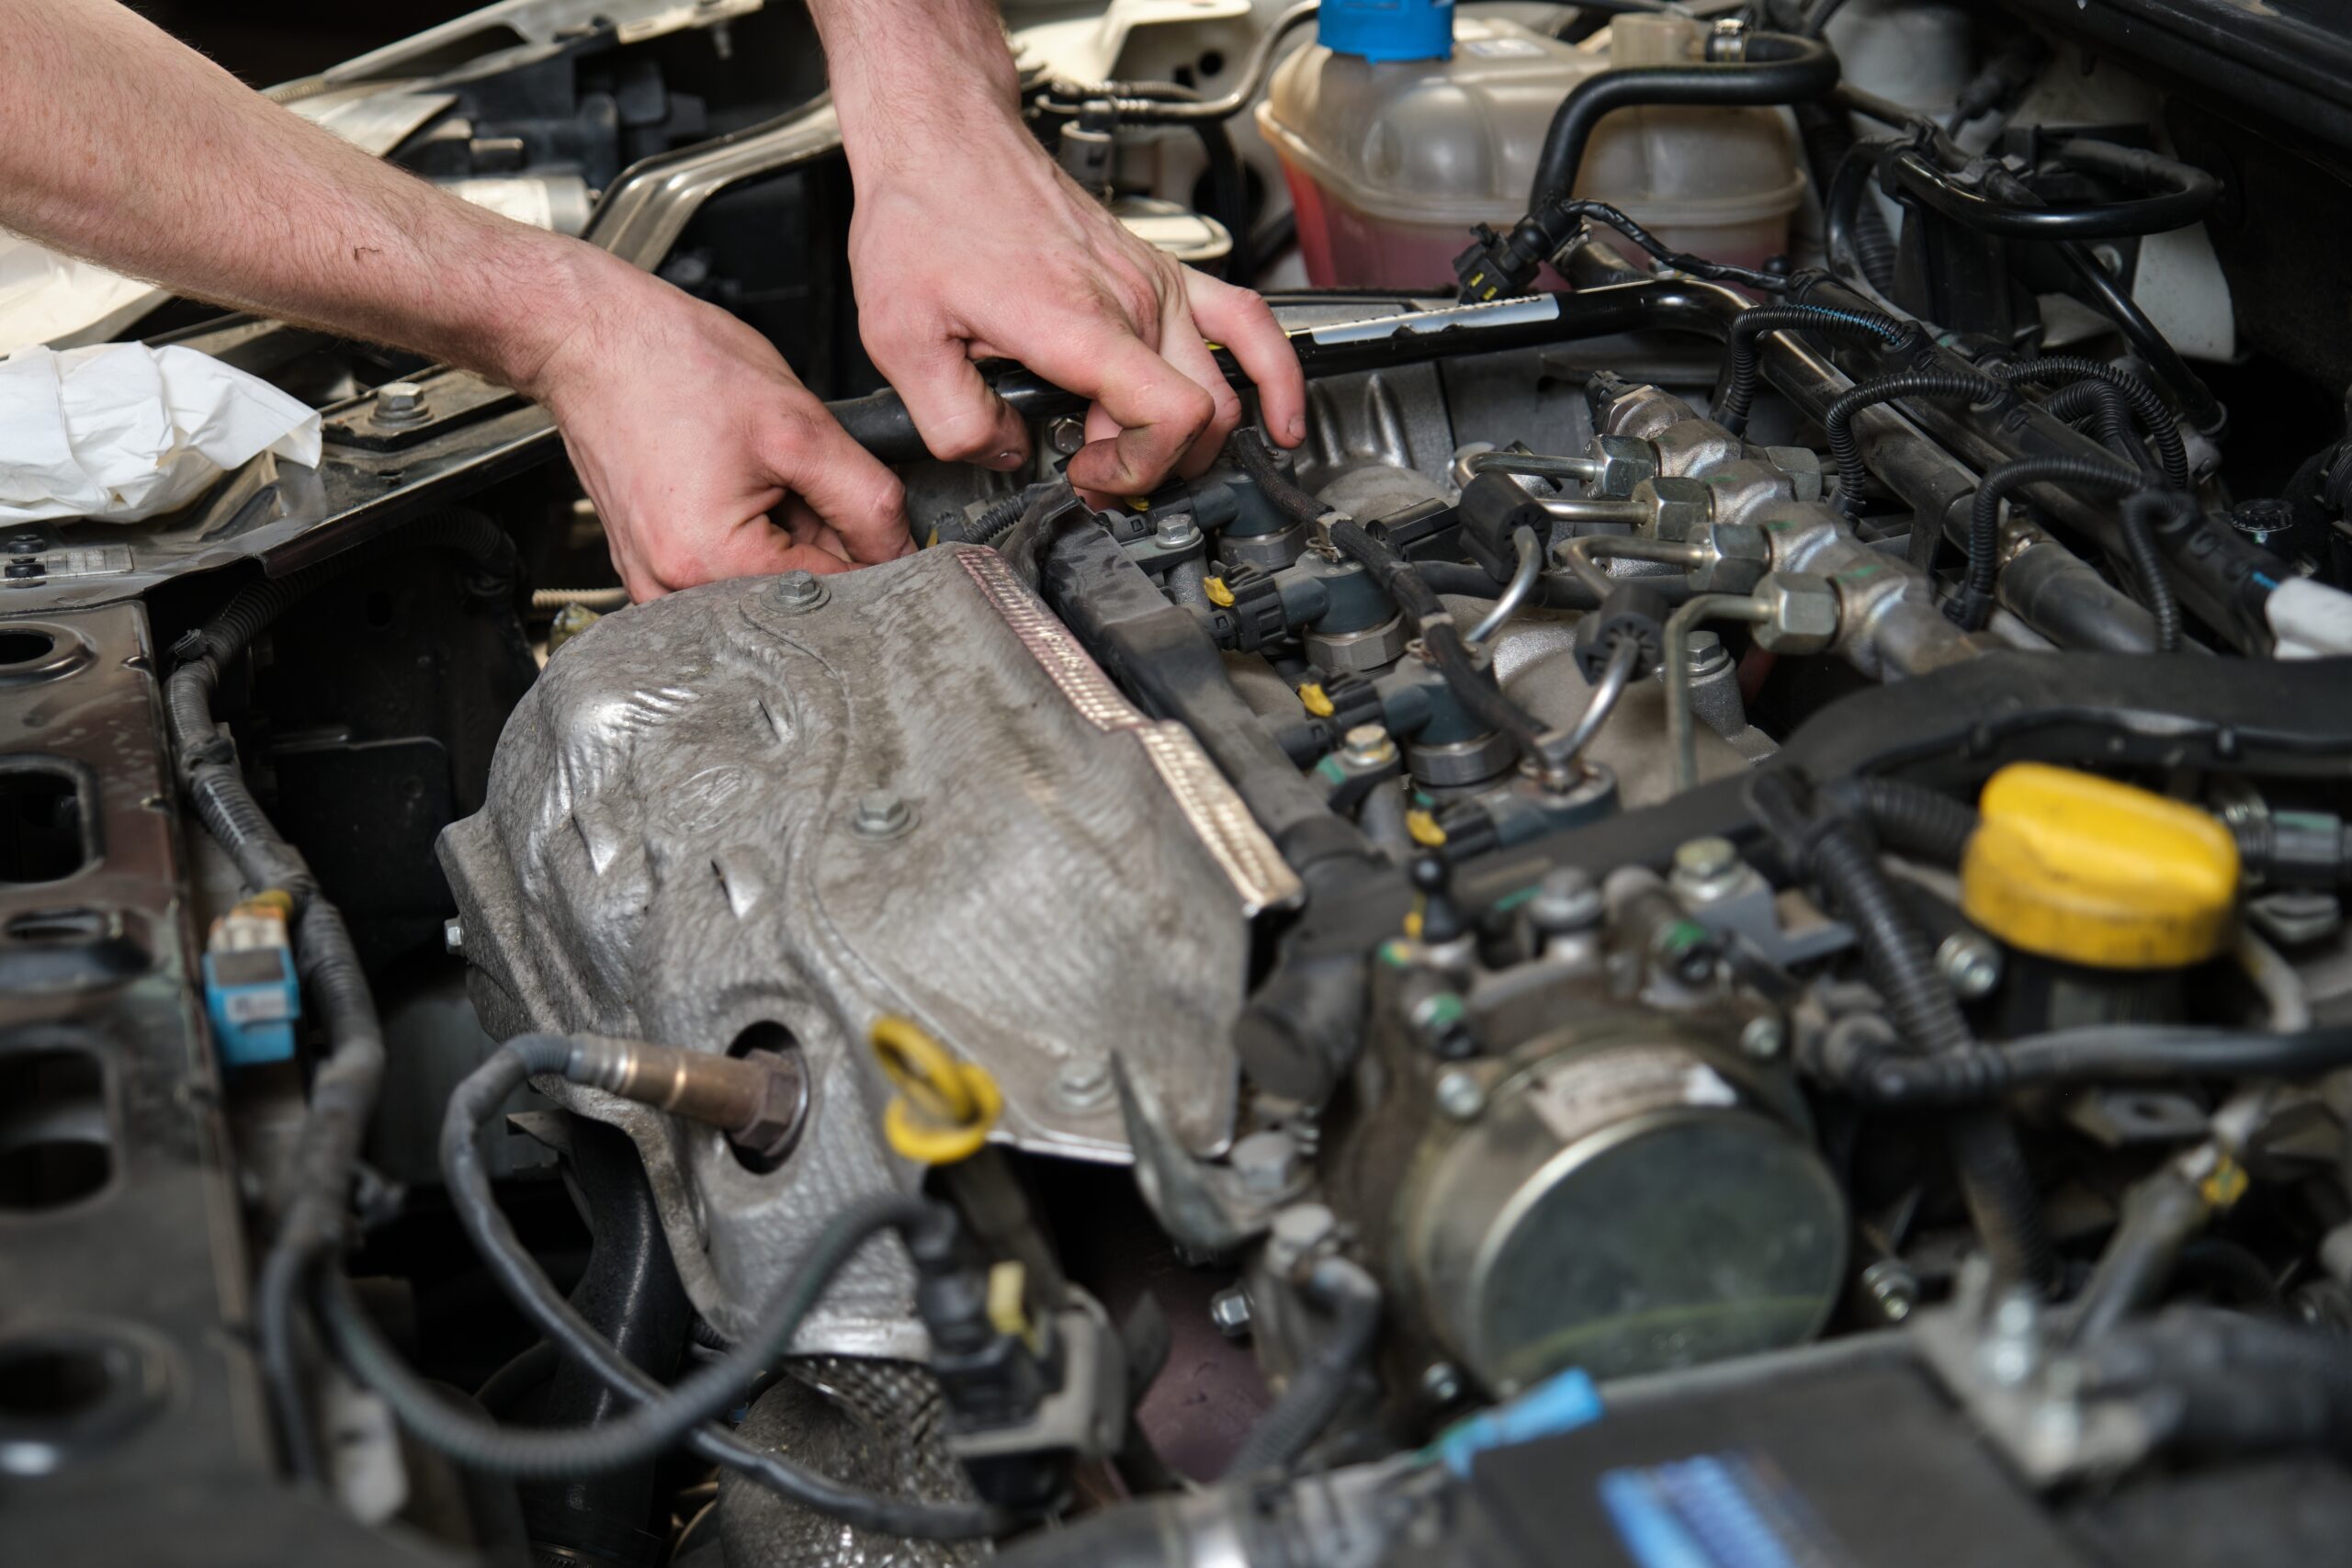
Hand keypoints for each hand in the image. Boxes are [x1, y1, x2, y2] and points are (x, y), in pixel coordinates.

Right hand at [524, 257, 911, 600]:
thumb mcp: (799, 427)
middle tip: (798, 477)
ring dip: (783, 535)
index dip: (869, 552)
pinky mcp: (649, 567)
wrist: (595, 338)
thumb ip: (868, 501)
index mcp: (708, 564)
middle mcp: (671, 591)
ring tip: (754, 475)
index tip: (872, 514)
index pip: (832, 593)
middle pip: (795, 593)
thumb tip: (902, 552)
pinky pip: (727, 569)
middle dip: (820, 541)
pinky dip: (748, 532)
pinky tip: (732, 486)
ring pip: (764, 581)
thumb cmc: (671, 366)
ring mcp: (653, 584)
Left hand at [845, 120, 1307, 495]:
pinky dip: (1277, 375)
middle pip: (1201, 415)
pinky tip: (1282, 417)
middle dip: (1154, 465)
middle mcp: (1132, 301)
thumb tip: (1008, 456)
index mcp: (1079, 322)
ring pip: (1223, 385)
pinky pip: (1249, 323)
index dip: (1140, 470)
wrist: (944, 143)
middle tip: (1095, 472)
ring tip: (1143, 451)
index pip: (1171, 417)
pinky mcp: (1161, 271)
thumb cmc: (927, 217)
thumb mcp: (902, 340)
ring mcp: (1155, 284)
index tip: (1089, 478)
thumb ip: (956, 423)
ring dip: (1193, 437)